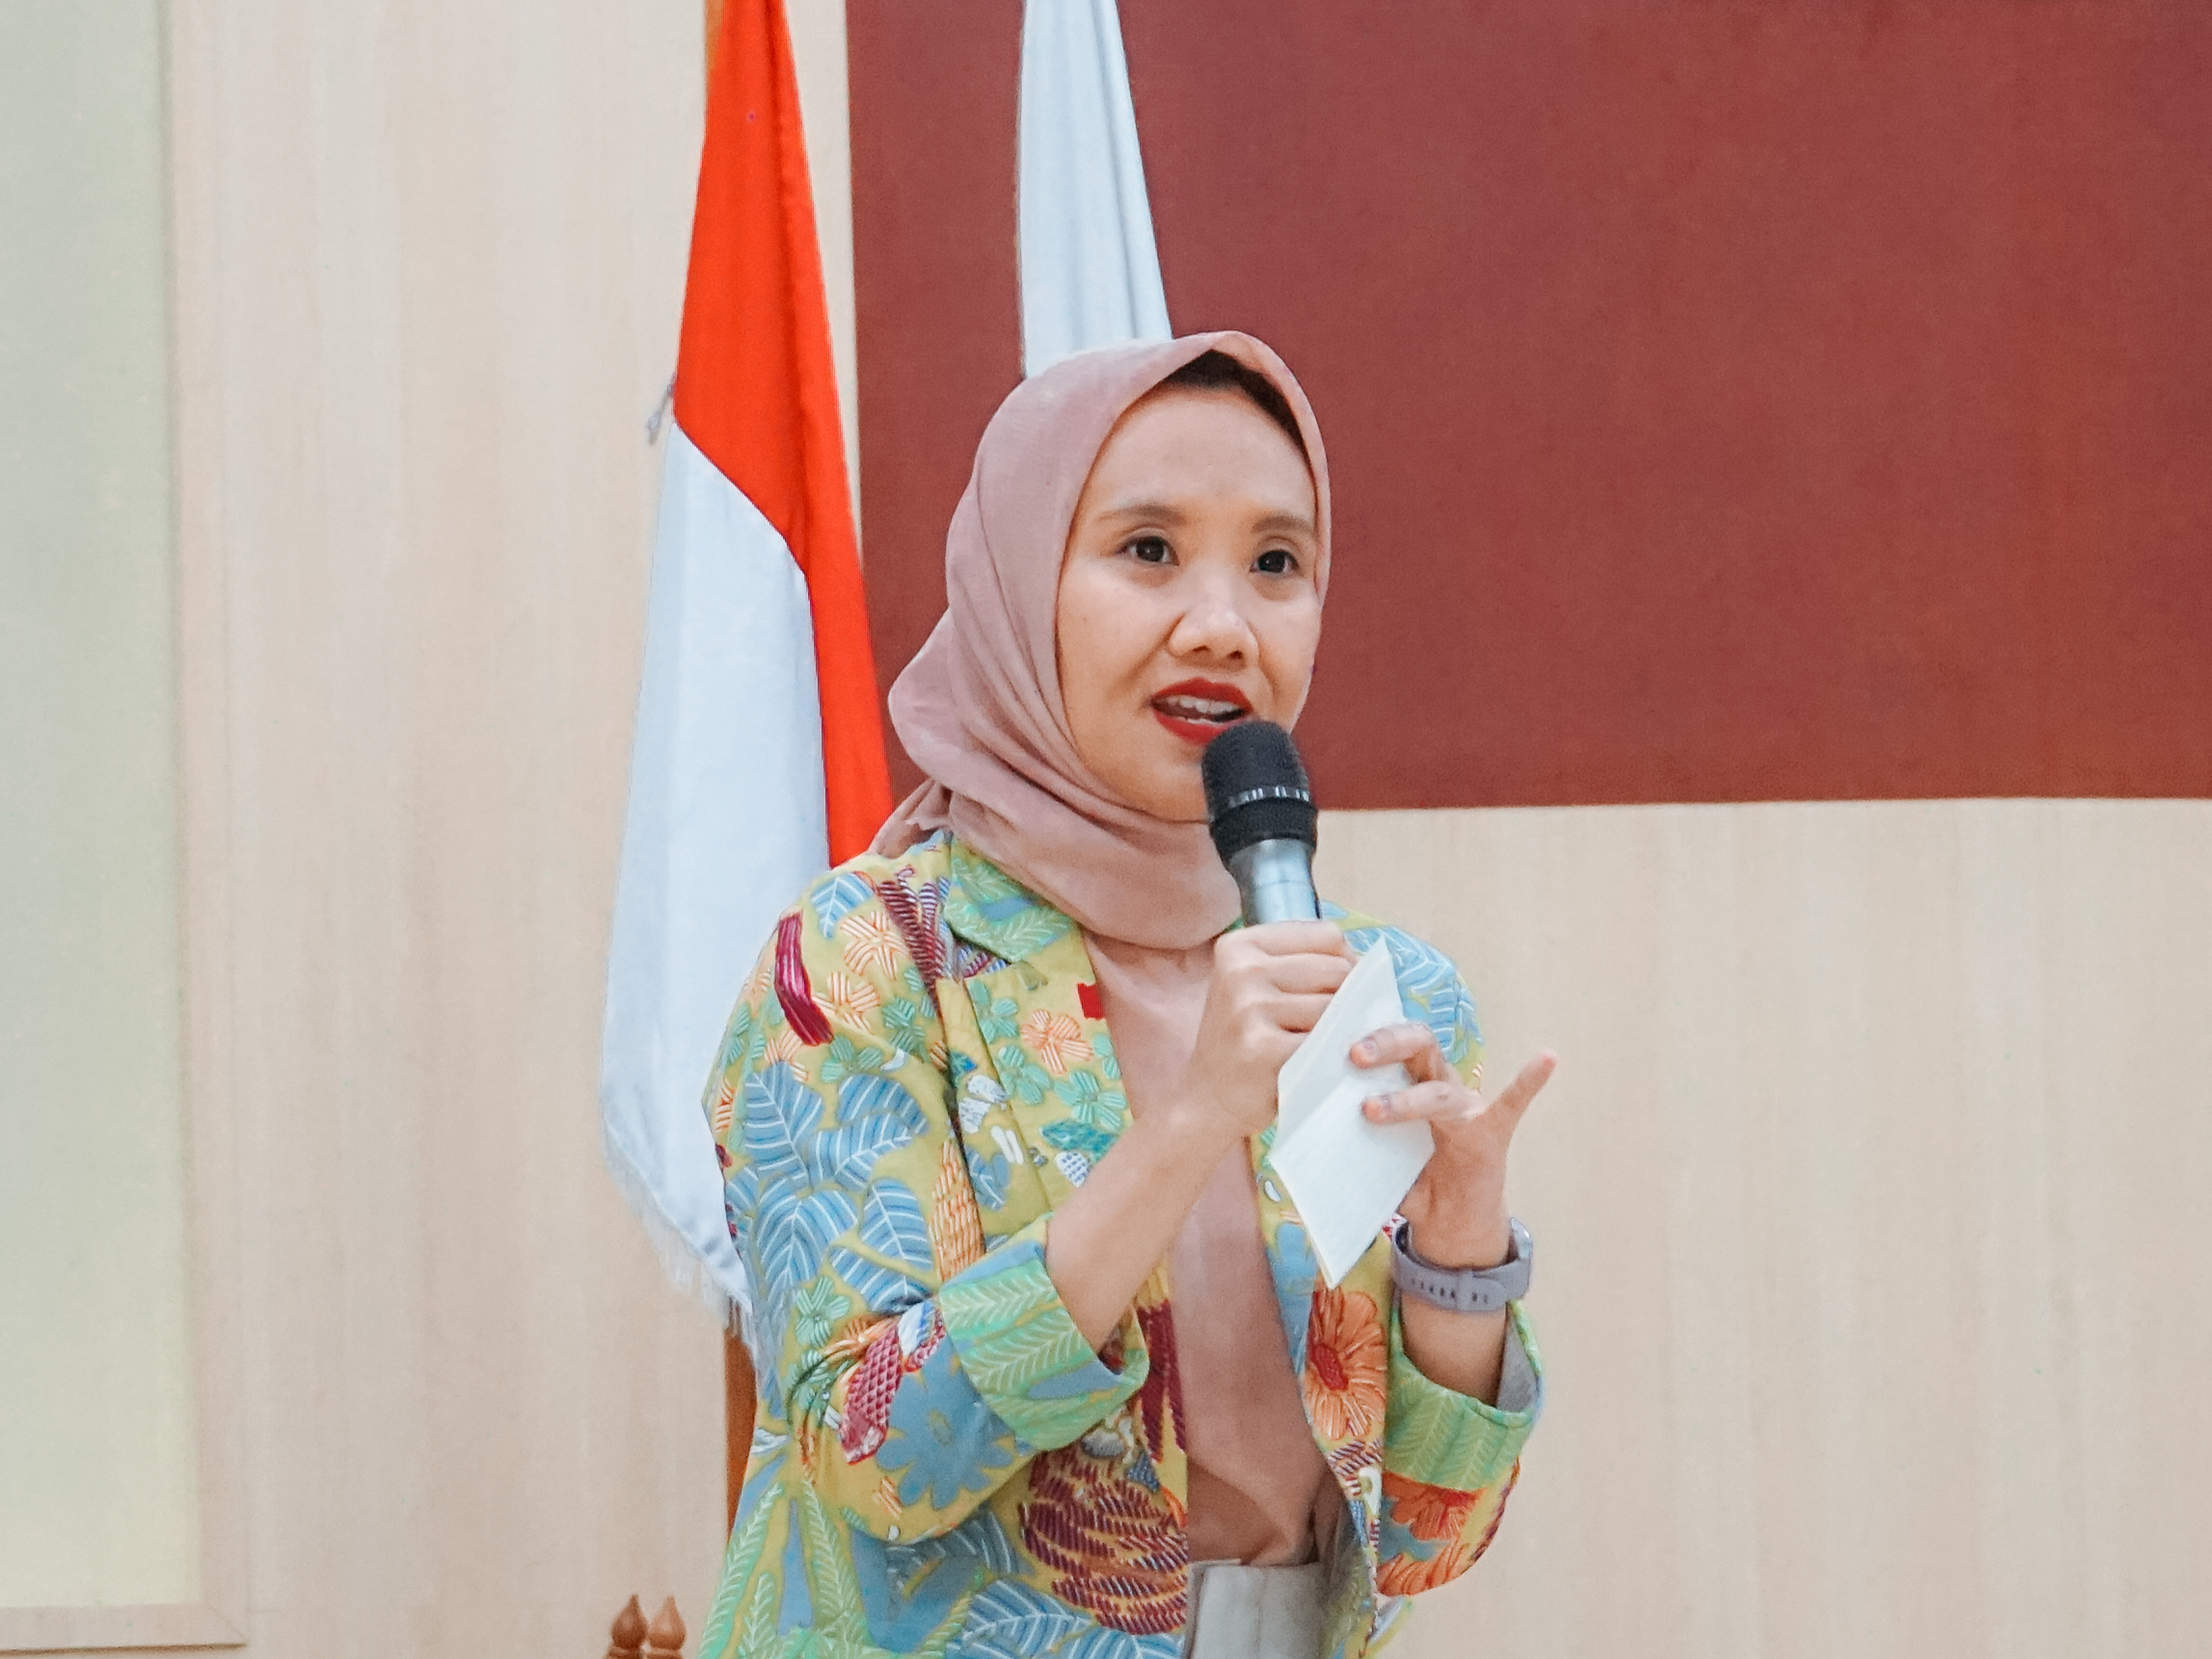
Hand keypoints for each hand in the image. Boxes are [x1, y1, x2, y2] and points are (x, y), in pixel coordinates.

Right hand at [1170, 921, 1354, 1148]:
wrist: (1207, 1098)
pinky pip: (1326, 1041)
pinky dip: (1333, 1053)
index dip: (1344, 962)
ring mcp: (1251, 1008)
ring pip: (1335, 1006)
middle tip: (1323, 1025)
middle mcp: (1241, 970)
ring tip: (1317, 1044)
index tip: (1333, 989)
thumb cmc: (1242, 1039)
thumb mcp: (1253, 986)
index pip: (1327, 936)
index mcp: (1239, 946)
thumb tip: (1362, 961)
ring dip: (1339, 1028)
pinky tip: (1317, 1063)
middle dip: (1344, 998)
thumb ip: (1299, 962)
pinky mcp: (1265, 1048)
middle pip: (1336, 969)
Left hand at [1356, 1026, 1554, 1267]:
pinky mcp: (1493, 1134)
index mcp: (1410, 1085)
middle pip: (1418, 1049)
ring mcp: (1467, 1110)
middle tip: (1354, 1056)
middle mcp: (1440, 1088)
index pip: (1391, 1050)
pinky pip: (1512, 1104)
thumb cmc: (1414, 1182)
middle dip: (1386, 1047)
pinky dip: (1528, 1082)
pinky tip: (1546, 1059)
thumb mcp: (1378, 1163)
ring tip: (1372, 1110)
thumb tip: (1320, 1142)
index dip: (1367, 1039)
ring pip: (1440, 1090)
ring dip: (1406, 1098)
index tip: (1334, 1039)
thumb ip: (1359, 1148)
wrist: (1452, 1225)